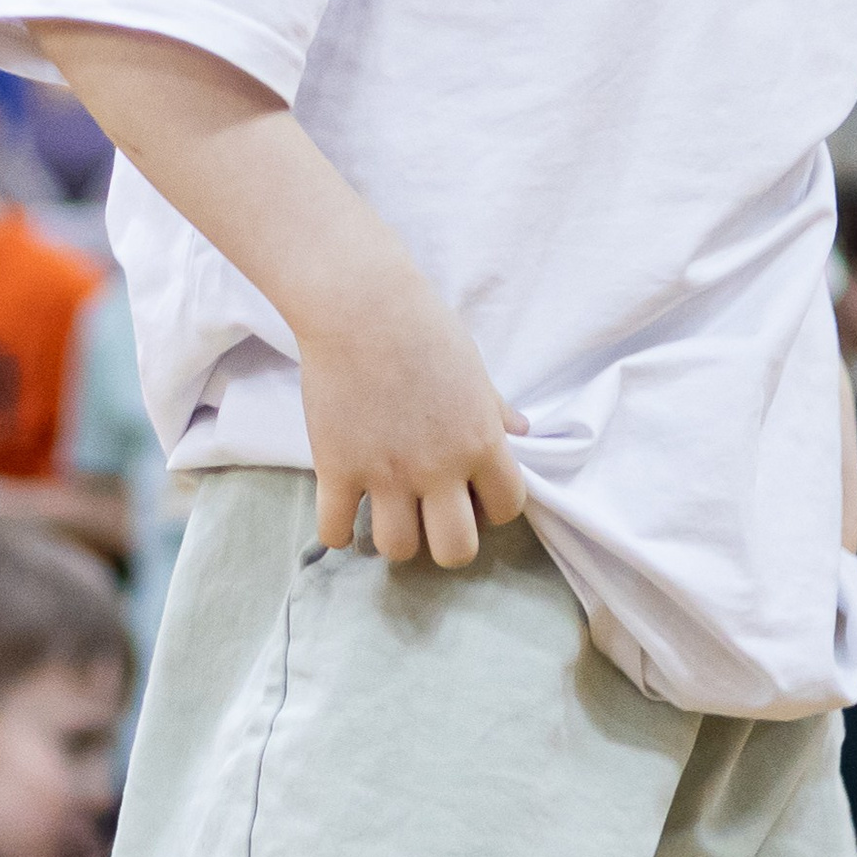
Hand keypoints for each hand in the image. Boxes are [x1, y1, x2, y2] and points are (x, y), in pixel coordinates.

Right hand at [298, 270, 528, 566]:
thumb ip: (495, 409)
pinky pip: (335, 529)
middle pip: (456, 550)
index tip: (473, 496)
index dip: (493, 509)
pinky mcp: (337, 469)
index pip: (507, 508)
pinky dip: (338, 533)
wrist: (360, 306)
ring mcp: (386, 473)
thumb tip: (521, 429)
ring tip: (388, 517)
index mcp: (481, 444)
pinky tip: (344, 517)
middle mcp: (439, 468)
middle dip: (447, 544)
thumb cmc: (424, 329)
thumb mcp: (473, 369)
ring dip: (395, 540)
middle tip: (432, 521)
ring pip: (397, 549)